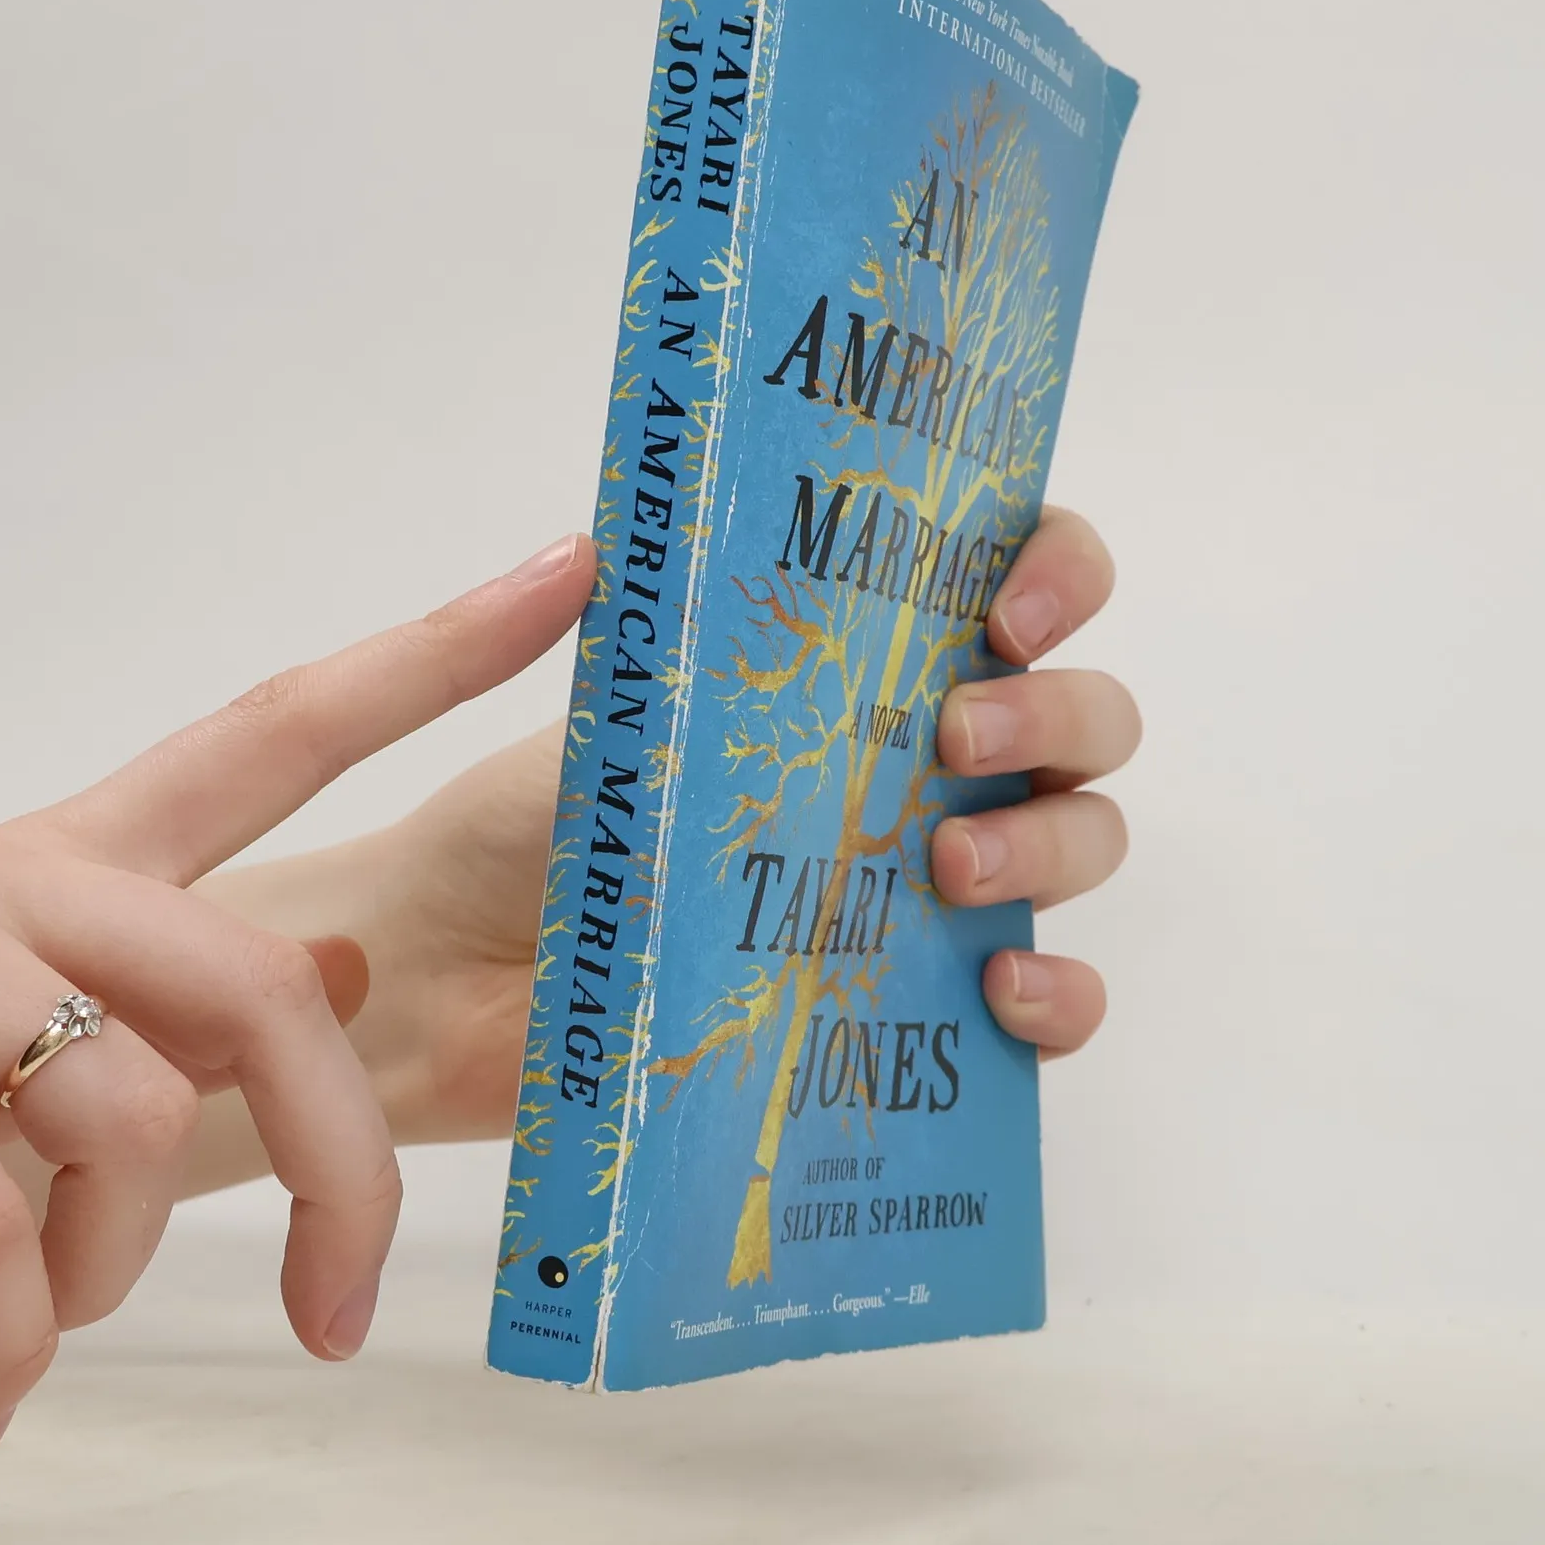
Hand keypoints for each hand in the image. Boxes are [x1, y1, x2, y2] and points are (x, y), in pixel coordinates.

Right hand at [0, 532, 593, 1449]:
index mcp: (74, 852)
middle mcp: (4, 868)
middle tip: (341, 1303)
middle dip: (339, 1170)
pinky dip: (19, 1333)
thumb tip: (342, 976)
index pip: (285, 728)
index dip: (440, 652)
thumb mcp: (21, 1012)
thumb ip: (174, 990)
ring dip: (117, 1265)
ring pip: (138, 1117)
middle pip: (263, 987)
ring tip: (48, 1319)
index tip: (574, 571)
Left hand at [298, 505, 1135, 1150]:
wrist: (460, 979)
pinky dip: (1061, 994)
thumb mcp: (609, 702)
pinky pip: (1053, 998)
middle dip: (1056, 712)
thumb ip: (645, 614)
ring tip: (946, 868)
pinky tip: (1001, 991)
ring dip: (1052, 843)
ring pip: (1084, 837)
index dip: (1059, 571)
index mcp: (864, 665)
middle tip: (956, 737)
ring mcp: (931, 884)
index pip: (1018, 579)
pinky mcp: (919, 1002)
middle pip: (1084, 714)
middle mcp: (921, 764)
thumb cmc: (529, 823)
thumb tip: (593, 542)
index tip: (1007, 608)